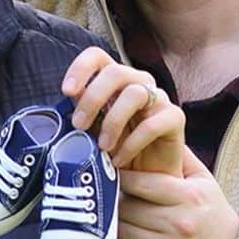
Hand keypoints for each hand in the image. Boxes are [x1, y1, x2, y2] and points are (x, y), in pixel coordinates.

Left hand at [61, 47, 183, 174]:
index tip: (67, 91)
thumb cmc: (116, 151)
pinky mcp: (175, 118)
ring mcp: (159, 98)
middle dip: (93, 98)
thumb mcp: (92, 132)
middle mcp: (138, 83)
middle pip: (116, 72)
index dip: (81, 68)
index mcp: (115, 81)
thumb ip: (81, 115)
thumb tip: (63, 105)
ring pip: (135, 93)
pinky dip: (131, 144)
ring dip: (113, 122)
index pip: (98, 57)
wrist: (146, 181)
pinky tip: (120, 160)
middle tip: (79, 125)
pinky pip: (152, 123)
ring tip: (102, 147)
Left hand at [117, 146, 238, 238]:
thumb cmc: (213, 214)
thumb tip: (161, 130)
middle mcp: (179, 222)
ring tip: (116, 212)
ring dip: (117, 221)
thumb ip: (183, 158)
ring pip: (125, 230)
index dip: (123, 177)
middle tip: (112, 194)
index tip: (116, 173)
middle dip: (118, 199)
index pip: (143, 183)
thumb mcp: (205, 182)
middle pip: (130, 207)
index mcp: (189, 197)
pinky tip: (124, 233)